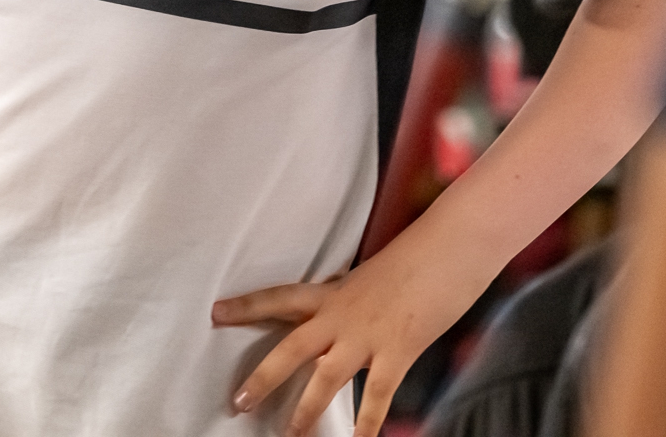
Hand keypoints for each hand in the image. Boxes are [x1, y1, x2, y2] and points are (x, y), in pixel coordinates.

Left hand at [213, 246, 471, 436]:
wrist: (449, 248)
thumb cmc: (416, 256)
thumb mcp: (370, 276)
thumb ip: (351, 298)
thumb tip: (341, 316)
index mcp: (333, 291)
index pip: (279, 298)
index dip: (246, 306)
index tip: (216, 313)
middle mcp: (342, 315)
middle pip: (291, 347)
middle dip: (263, 377)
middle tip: (238, 402)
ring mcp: (367, 336)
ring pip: (325, 378)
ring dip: (305, 410)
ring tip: (289, 434)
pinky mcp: (397, 352)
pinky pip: (376, 397)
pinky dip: (367, 425)